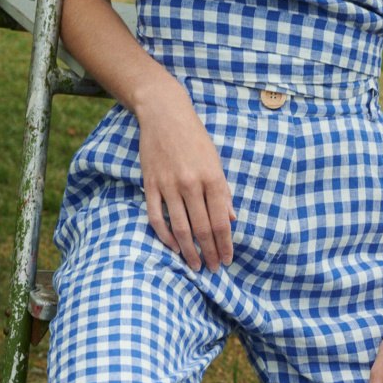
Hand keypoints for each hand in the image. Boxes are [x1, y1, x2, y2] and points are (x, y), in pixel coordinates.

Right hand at [136, 77, 235, 272]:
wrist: (164, 114)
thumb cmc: (195, 139)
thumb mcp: (215, 162)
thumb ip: (224, 192)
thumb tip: (232, 220)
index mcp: (212, 178)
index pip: (221, 221)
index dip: (225, 244)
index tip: (227, 259)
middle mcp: (191, 184)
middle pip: (202, 229)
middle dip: (210, 253)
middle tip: (213, 269)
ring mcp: (169, 185)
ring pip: (181, 228)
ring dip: (189, 251)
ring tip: (196, 265)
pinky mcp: (151, 184)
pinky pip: (157, 218)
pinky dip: (165, 236)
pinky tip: (174, 247)